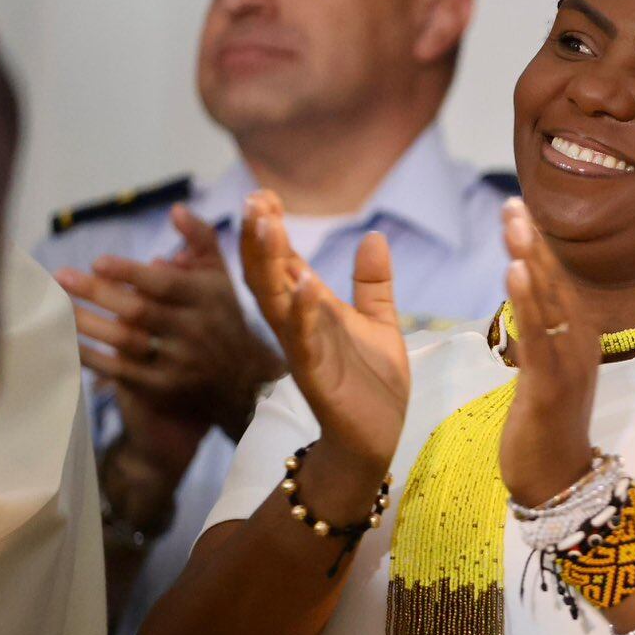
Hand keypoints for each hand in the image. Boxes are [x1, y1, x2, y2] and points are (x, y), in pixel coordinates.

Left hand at [55, 204, 285, 437]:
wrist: (238, 379)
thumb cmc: (218, 316)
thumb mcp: (219, 278)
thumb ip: (201, 241)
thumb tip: (175, 209)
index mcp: (208, 299)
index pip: (166, 284)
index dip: (131, 273)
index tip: (97, 261)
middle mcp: (196, 331)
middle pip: (140, 311)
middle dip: (97, 293)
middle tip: (59, 277)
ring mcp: (179, 362)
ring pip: (125, 340)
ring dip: (86, 323)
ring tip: (54, 306)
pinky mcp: (162, 387)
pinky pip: (118, 370)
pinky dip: (89, 355)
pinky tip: (65, 340)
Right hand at [240, 189, 408, 474]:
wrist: (378, 439)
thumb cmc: (372, 385)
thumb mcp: (379, 323)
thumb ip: (373, 283)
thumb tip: (373, 237)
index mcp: (312, 311)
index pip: (284, 263)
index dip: (272, 230)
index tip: (264, 194)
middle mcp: (300, 326)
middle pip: (269, 275)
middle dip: (261, 238)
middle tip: (255, 199)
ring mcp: (304, 350)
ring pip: (276, 301)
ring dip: (269, 263)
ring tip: (266, 224)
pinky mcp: (317, 376)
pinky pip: (304, 340)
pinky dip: (303, 312)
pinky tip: (305, 283)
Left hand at [497, 199, 603, 506]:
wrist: (559, 481)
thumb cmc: (547, 428)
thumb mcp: (544, 371)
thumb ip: (540, 335)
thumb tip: (527, 301)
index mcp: (577, 337)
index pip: (556, 283)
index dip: (537, 247)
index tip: (518, 210)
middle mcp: (580, 343)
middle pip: (554, 283)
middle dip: (532, 242)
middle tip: (512, 203)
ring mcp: (569, 363)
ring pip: (548, 301)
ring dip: (529, 259)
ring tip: (513, 224)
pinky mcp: (552, 384)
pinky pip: (538, 335)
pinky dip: (527, 300)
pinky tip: (514, 271)